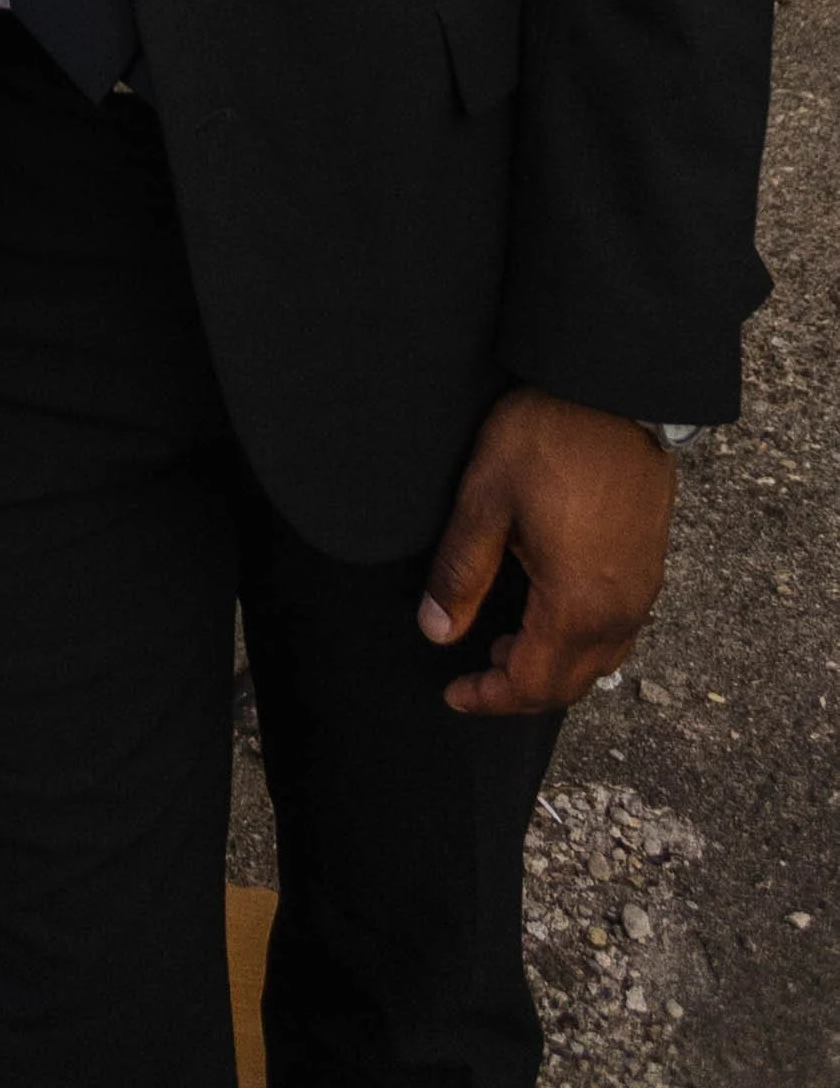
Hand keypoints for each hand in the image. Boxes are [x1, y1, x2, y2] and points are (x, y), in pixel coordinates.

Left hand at [420, 384, 677, 716]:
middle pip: (570, 682)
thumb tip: (436, 631)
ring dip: (552, 667)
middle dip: (520, 690)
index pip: (532, 682)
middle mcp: (621, 611)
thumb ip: (460, 572)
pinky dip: (580, 641)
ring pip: (598, 659)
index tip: (453, 693)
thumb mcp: (485, 499)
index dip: (489, 697)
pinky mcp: (651, 564)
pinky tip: (549, 613)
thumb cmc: (549, 436)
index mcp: (577, 604)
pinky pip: (617, 629)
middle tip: (474, 676)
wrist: (616, 389)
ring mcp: (643, 589)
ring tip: (503, 643)